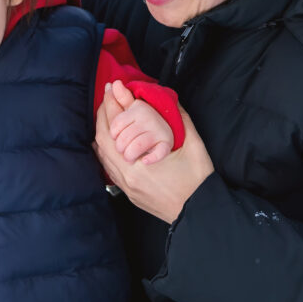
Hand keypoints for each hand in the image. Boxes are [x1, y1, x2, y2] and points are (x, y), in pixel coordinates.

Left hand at [95, 84, 213, 223]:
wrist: (199, 213)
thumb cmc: (198, 181)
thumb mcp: (195, 146)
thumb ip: (182, 119)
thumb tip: (171, 100)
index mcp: (140, 164)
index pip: (115, 129)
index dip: (112, 105)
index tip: (113, 87)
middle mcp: (127, 177)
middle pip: (103, 141)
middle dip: (103, 115)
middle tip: (108, 97)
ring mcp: (126, 187)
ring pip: (103, 155)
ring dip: (103, 132)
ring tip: (106, 115)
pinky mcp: (129, 194)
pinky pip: (109, 168)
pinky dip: (106, 151)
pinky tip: (109, 141)